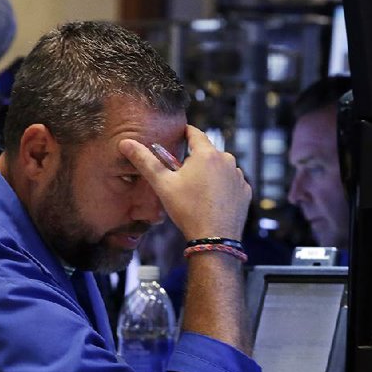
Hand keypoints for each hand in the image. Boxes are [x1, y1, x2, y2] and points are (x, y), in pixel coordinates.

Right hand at [119, 125, 250, 240]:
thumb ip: (145, 161)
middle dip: (195, 160)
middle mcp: (227, 160)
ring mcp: (238, 176)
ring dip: (210, 173)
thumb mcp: (162, 184)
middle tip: (182, 175)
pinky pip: (231, 183)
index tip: (179, 136)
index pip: (194, 133)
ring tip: (197, 191)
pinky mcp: (245, 191)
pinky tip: (211, 200)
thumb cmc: (188, 210)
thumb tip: (126, 143)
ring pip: (220, 168)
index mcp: (206, 154)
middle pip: (207, 152)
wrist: (214, 238)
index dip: (185, 134)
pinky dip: (222, 187)